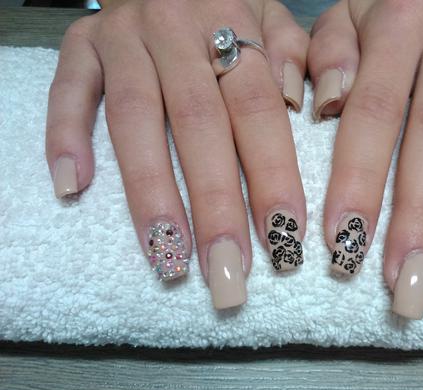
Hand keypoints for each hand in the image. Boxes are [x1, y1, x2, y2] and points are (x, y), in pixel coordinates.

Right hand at [45, 0, 308, 308]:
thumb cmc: (225, 6)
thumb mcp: (271, 15)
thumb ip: (292, 55)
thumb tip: (300, 104)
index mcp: (232, 21)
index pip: (258, 109)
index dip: (272, 175)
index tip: (283, 238)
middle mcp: (176, 30)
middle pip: (198, 125)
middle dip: (215, 205)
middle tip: (227, 272)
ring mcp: (122, 38)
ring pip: (135, 120)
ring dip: (150, 193)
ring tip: (166, 256)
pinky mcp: (80, 45)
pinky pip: (69, 91)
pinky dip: (66, 136)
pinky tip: (72, 187)